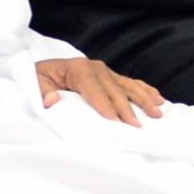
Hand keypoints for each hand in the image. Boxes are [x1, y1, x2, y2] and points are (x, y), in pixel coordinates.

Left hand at [37, 57, 164, 125]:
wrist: (42, 69)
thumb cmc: (39, 78)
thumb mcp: (34, 83)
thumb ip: (42, 92)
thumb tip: (52, 100)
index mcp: (79, 69)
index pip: (95, 89)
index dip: (105, 105)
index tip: (115, 120)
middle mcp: (96, 68)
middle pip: (115, 90)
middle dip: (127, 108)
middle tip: (137, 125)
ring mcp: (106, 71)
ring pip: (129, 86)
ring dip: (145, 100)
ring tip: (157, 113)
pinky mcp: (111, 76)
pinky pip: (132, 84)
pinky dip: (146, 91)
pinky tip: (159, 99)